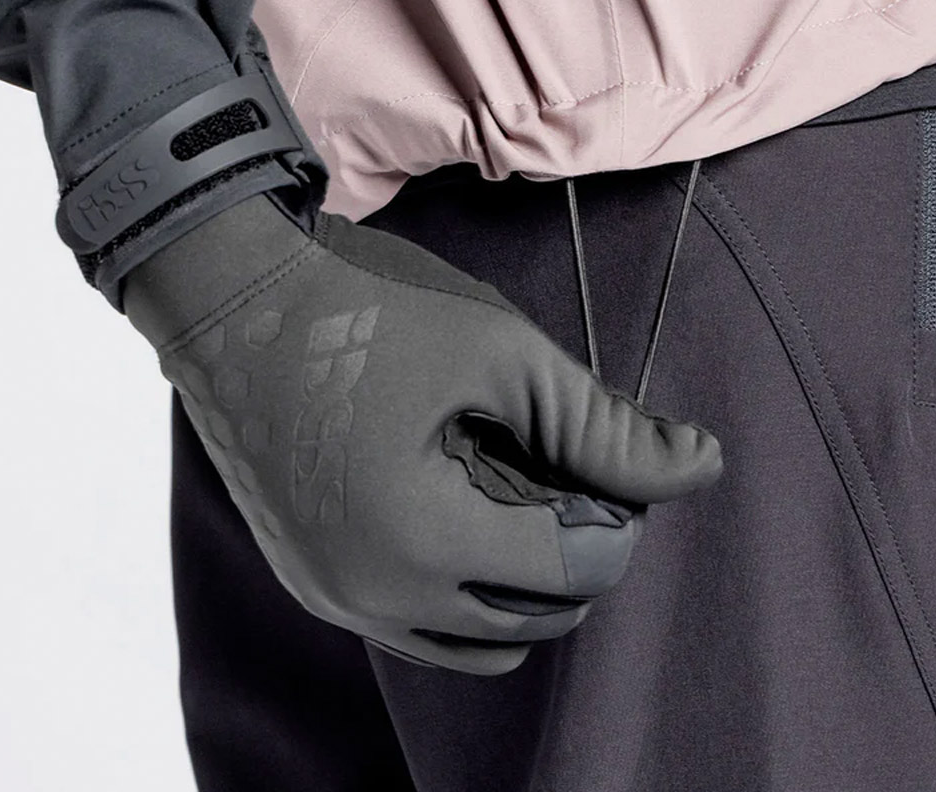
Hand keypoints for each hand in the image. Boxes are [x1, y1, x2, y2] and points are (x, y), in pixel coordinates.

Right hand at [123, 192, 722, 674]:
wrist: (232, 295)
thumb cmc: (367, 309)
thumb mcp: (500, 353)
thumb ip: (603, 423)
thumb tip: (703, 465)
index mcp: (423, 540)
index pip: (579, 567)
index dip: (619, 506)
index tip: (600, 447)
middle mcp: (375, 598)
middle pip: (537, 614)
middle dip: (575, 545)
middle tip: (561, 461)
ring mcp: (336, 600)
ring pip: (481, 640)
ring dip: (525, 578)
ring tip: (514, 484)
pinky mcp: (313, 585)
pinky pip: (420, 626)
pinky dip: (466, 585)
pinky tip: (462, 503)